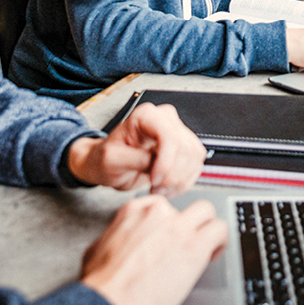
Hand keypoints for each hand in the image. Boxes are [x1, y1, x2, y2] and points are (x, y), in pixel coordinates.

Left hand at [67, 103, 205, 196]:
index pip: (170, 135)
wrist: (109, 165)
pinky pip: (196, 165)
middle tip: (155, 187)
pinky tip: (166, 187)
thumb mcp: (111, 160)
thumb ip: (134, 159)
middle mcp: (164, 118)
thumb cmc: (106, 159)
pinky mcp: (183, 147)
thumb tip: (156, 162)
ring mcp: (176, 131)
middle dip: (173, 174)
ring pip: (194, 157)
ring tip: (159, 189)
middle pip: (186, 147)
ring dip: (180, 180)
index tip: (154, 179)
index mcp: (145, 115)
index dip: (166, 162)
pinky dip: (184, 182)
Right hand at [80, 195, 228, 304]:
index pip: (161, 205)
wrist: (109, 300)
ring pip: (207, 212)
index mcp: (134, 210)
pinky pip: (219, 231)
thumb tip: (125, 243)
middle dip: (191, 222)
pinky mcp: (194, 246)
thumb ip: (120, 235)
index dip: (168, 223)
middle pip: (186, 205)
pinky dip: (220, 242)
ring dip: (208, 228)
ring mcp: (177, 226)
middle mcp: (157, 212)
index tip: (169, 237)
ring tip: (206, 248)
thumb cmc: (101, 281)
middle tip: (191, 241)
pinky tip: (213, 254)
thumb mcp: (101, 245)